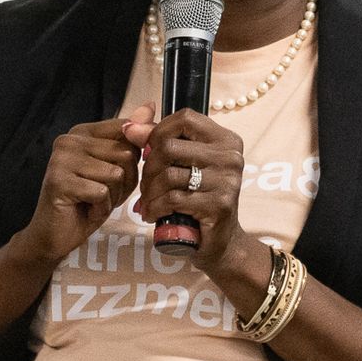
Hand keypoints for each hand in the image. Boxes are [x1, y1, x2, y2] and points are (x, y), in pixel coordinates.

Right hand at [9, 103, 151, 266]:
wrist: (56, 233)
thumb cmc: (88, 200)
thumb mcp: (116, 167)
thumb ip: (130, 139)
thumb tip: (150, 106)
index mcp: (83, 132)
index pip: (128, 131)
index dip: (134, 159)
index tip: (116, 174)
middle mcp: (69, 140)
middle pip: (126, 154)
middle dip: (125, 181)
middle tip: (103, 192)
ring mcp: (61, 159)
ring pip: (116, 174)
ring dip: (113, 196)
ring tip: (93, 200)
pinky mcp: (59, 181)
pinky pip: (101, 192)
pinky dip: (101, 207)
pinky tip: (86, 208)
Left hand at [131, 107, 264, 276]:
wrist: (218, 242)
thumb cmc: (197, 199)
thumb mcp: (181, 166)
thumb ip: (158, 141)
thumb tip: (130, 126)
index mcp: (225, 140)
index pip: (185, 118)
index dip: (158, 132)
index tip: (150, 152)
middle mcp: (230, 156)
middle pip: (170, 147)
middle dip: (148, 168)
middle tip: (146, 185)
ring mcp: (227, 180)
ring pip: (168, 175)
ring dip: (149, 192)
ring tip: (148, 202)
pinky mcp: (218, 205)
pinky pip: (173, 199)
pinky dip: (155, 208)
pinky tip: (152, 214)